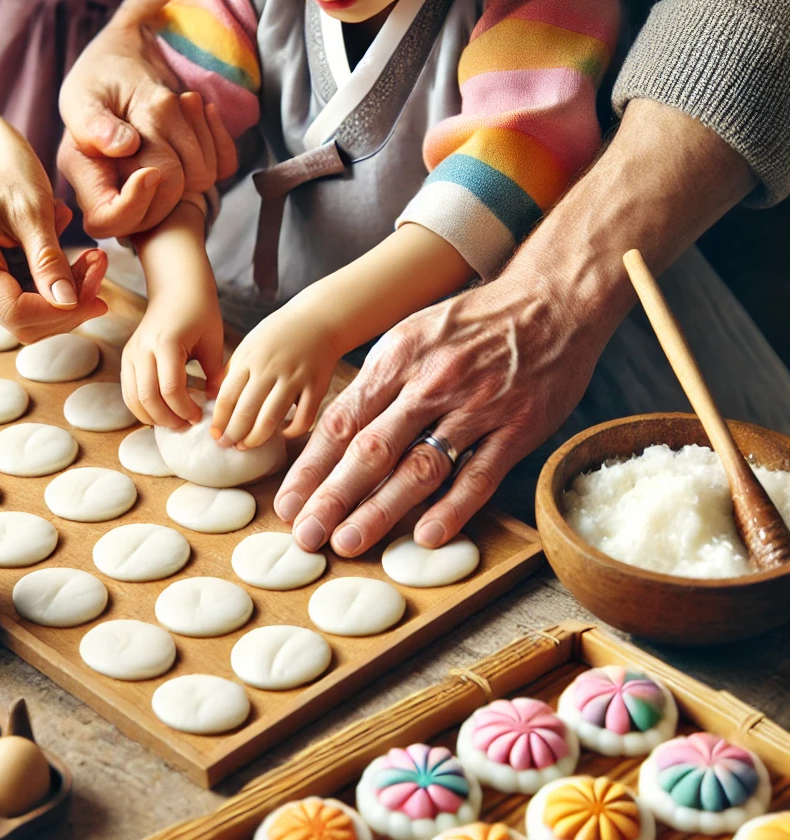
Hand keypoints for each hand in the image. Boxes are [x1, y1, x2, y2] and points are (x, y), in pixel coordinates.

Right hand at [0, 123, 107, 341]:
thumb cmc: (10, 172)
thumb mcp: (35, 213)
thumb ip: (49, 261)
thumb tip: (68, 304)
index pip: (18, 312)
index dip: (62, 311)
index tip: (100, 294)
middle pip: (26, 322)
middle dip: (71, 305)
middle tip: (100, 268)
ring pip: (34, 317)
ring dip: (71, 296)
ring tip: (94, 259)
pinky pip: (34, 302)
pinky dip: (62, 288)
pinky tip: (78, 261)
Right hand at [58, 24, 237, 238]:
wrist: (131, 66)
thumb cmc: (100, 79)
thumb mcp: (84, 94)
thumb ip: (94, 123)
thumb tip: (122, 146)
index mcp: (89, 179)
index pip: (109, 221)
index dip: (133, 205)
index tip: (150, 172)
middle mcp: (123, 190)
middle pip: (162, 207)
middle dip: (170, 161)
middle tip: (160, 110)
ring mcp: (161, 187)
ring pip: (198, 182)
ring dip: (195, 135)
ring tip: (177, 102)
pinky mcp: (192, 174)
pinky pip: (222, 167)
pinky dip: (218, 134)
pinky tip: (201, 110)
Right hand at [122, 286, 224, 427]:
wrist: (177, 288)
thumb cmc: (200, 312)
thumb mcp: (213, 341)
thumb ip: (215, 373)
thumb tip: (217, 403)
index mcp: (166, 344)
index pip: (171, 390)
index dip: (185, 409)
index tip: (199, 416)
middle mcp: (143, 349)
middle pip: (148, 398)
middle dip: (168, 418)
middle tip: (186, 425)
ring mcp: (131, 354)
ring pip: (133, 398)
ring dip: (153, 416)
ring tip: (175, 422)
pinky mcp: (127, 358)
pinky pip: (129, 391)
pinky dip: (142, 407)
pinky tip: (161, 412)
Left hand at [211, 304, 340, 448]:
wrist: (317, 319)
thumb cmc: (278, 335)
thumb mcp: (249, 346)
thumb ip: (232, 371)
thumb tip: (212, 400)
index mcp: (249, 359)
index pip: (227, 397)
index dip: (219, 420)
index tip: (214, 434)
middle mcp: (270, 369)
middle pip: (246, 412)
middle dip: (233, 434)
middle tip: (227, 445)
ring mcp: (294, 378)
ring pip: (271, 419)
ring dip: (256, 438)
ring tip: (246, 445)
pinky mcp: (316, 386)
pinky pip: (303, 418)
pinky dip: (291, 432)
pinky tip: (282, 434)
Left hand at [273, 266, 601, 554]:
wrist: (552, 298)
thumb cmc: (474, 322)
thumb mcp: (414, 333)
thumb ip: (379, 382)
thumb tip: (334, 433)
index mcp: (397, 358)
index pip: (341, 421)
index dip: (311, 468)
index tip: (287, 503)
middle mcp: (430, 383)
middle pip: (371, 449)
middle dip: (333, 496)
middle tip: (306, 535)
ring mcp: (476, 406)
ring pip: (419, 466)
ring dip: (381, 509)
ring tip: (349, 542)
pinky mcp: (518, 426)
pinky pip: (481, 474)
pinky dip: (453, 508)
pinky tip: (426, 536)